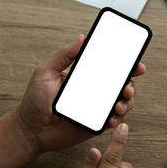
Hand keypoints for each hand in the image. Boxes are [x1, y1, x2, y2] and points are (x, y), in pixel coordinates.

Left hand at [16, 35, 145, 153]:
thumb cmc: (34, 101)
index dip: (126, 65)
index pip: (110, 68)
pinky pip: (113, 121)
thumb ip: (64, 55)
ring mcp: (97, 108)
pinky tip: (111, 118)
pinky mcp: (96, 125)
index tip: (136, 64)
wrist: (30, 130)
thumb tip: (82, 38)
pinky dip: (116, 119)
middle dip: (131, 84)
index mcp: (85, 77)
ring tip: (119, 104)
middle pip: (121, 85)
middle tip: (127, 87)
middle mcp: (94, 91)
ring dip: (126, 102)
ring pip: (122, 102)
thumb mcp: (46, 72)